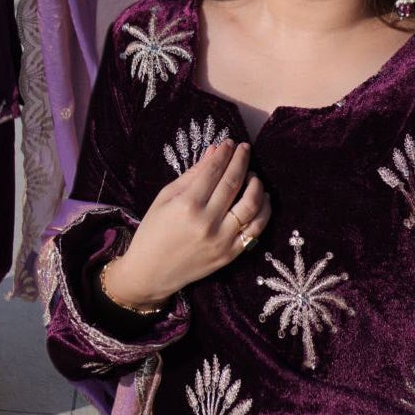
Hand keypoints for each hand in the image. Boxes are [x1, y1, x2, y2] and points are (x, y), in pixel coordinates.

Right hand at [103, 139, 270, 310]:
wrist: (151, 271)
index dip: (224, 154)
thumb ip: (192, 174)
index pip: (214, 171)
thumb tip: (214, 151)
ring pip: (252, 205)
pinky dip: (264, 210)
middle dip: (242, 161)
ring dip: (256, 184)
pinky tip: (262, 198)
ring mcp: (222, 240)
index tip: (229, 142)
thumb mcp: (165, 197)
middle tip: (244, 149)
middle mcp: (207, 222)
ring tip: (253, 175)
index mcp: (187, 205)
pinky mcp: (231, 254)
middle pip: (234, 183)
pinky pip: (256, 229)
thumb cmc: (153, 230)